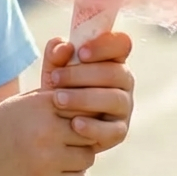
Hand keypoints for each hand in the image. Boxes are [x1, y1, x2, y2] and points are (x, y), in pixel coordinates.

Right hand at [0, 90, 96, 175]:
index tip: (73, 120)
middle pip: (90, 131)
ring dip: (79, 157)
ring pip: (87, 157)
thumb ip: (53, 99)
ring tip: (61, 156)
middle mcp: (47, 130)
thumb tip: (89, 98)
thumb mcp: (21, 104)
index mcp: (42, 105)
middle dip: (84, 136)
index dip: (82, 113)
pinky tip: (55, 172)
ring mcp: (48, 159)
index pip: (83, 105)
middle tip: (70, 140)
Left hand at [40, 32, 134, 154]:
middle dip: (82, 74)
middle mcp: (124, 81)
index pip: (121, 44)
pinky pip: (113, 130)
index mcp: (112, 58)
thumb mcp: (54, 66)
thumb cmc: (59, 85)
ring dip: (84, 98)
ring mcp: (124, 107)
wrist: (52, 119)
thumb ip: (56, 52)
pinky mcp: (119, 131)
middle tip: (56, 78)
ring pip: (114, 99)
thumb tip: (65, 48)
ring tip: (58, 100)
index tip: (81, 53)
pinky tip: (75, 124)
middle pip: (114, 72)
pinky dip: (93, 127)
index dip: (104, 46)